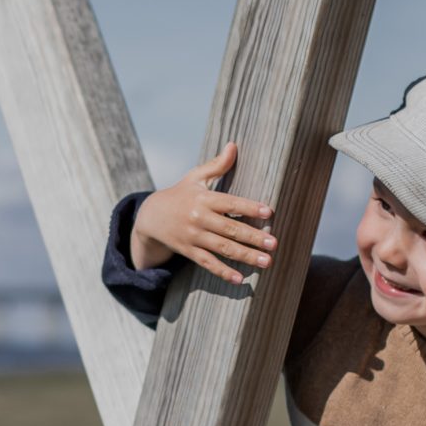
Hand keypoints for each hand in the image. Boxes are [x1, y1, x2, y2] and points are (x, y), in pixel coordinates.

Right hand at [129, 143, 276, 284]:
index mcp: (203, 198)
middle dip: (253, 237)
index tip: (268, 212)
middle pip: (229, 229)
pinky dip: (223, 272)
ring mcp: (193, 237)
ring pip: (222, 248)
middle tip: (274, 243)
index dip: (249, 207)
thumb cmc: (180, 194)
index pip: (230, 202)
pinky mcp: (189, 251)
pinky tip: (239, 279)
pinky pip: (207, 264)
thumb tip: (234, 145)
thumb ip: (217, 165)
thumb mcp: (195, 177)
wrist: (151, 216)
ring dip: (245, 256)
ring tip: (266, 262)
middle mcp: (199, 218)